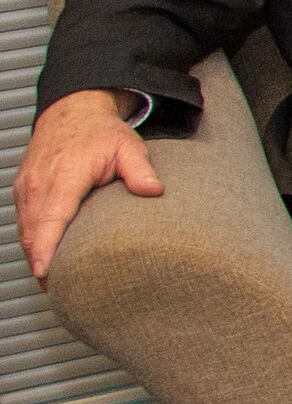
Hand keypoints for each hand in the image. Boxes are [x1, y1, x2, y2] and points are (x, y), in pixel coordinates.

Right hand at [16, 89, 162, 286]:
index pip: (50, 219)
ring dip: (37, 256)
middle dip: (42, 263)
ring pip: (26, 232)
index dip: (45, 249)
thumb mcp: (128, 146)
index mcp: (63, 177)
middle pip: (33, 234)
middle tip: (62, 292)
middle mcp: (38, 184)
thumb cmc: (100, 132)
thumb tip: (155, 191)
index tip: (45, 273)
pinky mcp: (24, 192)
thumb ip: (140, 170)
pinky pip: (25, 224)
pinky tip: (48, 259)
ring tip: (56, 284)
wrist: (72, 111)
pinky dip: (34, 243)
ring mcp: (27, 188)